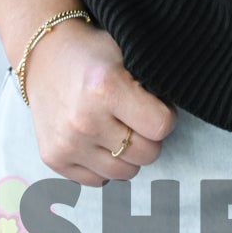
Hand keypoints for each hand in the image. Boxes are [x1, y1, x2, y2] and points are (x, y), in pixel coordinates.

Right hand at [19, 22, 176, 185]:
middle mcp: (85, 120)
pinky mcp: (54, 160)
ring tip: (118, 126)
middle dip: (149, 136)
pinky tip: (98, 138)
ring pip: (125, 172)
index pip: (162, 126)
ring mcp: (67, 144)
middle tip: (137, 116)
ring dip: (128, 153)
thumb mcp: (128, 52)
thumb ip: (155, 80)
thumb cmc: (95, 53)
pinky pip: (99, 180)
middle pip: (147, 154)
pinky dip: (105, 164)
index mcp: (107, 88)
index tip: (156, 104)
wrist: (44, 55)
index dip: (165, 114)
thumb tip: (187, 101)